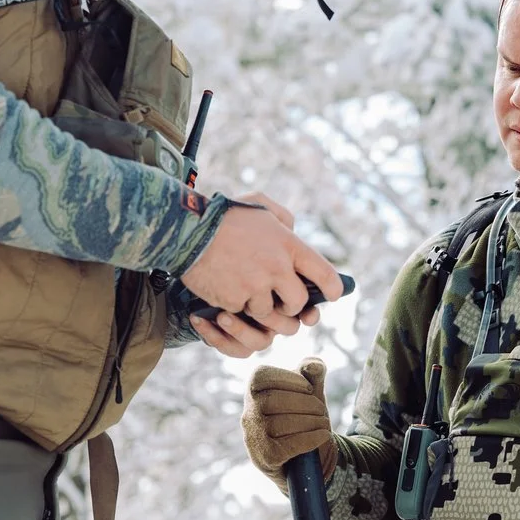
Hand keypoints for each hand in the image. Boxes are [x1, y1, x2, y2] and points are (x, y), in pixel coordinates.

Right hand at [182, 193, 339, 347]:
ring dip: (260, 307)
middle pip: (299, 303)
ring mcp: (255, 287)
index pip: (325, 275)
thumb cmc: (224, 215)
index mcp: (289, 245)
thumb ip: (283, 219)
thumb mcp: (260, 205)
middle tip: (282, 300)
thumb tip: (294, 233)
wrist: (187, 229)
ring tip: (247, 290)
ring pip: (269, 314)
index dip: (332, 289)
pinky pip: (242, 313)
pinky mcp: (235, 301)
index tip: (331, 295)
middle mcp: (277, 268)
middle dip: (292, 306)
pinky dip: (235, 306)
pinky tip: (225, 287)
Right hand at [242, 357, 335, 487]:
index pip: (261, 376)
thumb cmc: (304, 419)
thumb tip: (314, 366)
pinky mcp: (265, 458)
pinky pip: (288, 445)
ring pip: (280, 423)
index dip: (288, 378)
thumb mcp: (310, 394)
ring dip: (311, 422)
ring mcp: (253, 438)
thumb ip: (314, 374)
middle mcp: (248, 414)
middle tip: (321, 410)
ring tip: (324, 423)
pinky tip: (323, 435)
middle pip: (272, 400)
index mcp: (255, 393)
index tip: (309, 387)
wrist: (306, 460)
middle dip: (304, 403)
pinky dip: (311, 438)